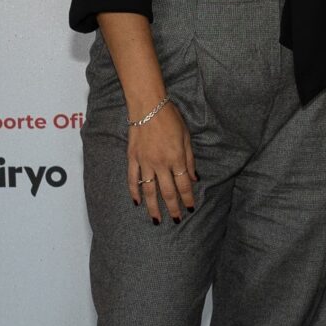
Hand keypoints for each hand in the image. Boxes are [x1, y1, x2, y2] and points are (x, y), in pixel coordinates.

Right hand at [128, 102, 196, 223]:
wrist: (148, 105)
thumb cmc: (170, 118)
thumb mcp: (186, 137)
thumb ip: (190, 159)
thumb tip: (193, 178)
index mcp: (176, 158)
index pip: (184, 185)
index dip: (188, 198)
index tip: (191, 208)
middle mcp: (160, 163)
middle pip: (168, 192)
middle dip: (173, 208)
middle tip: (177, 220)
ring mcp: (145, 162)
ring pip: (149, 190)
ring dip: (153, 207)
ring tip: (157, 220)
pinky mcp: (132, 158)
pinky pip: (132, 179)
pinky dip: (134, 191)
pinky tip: (136, 202)